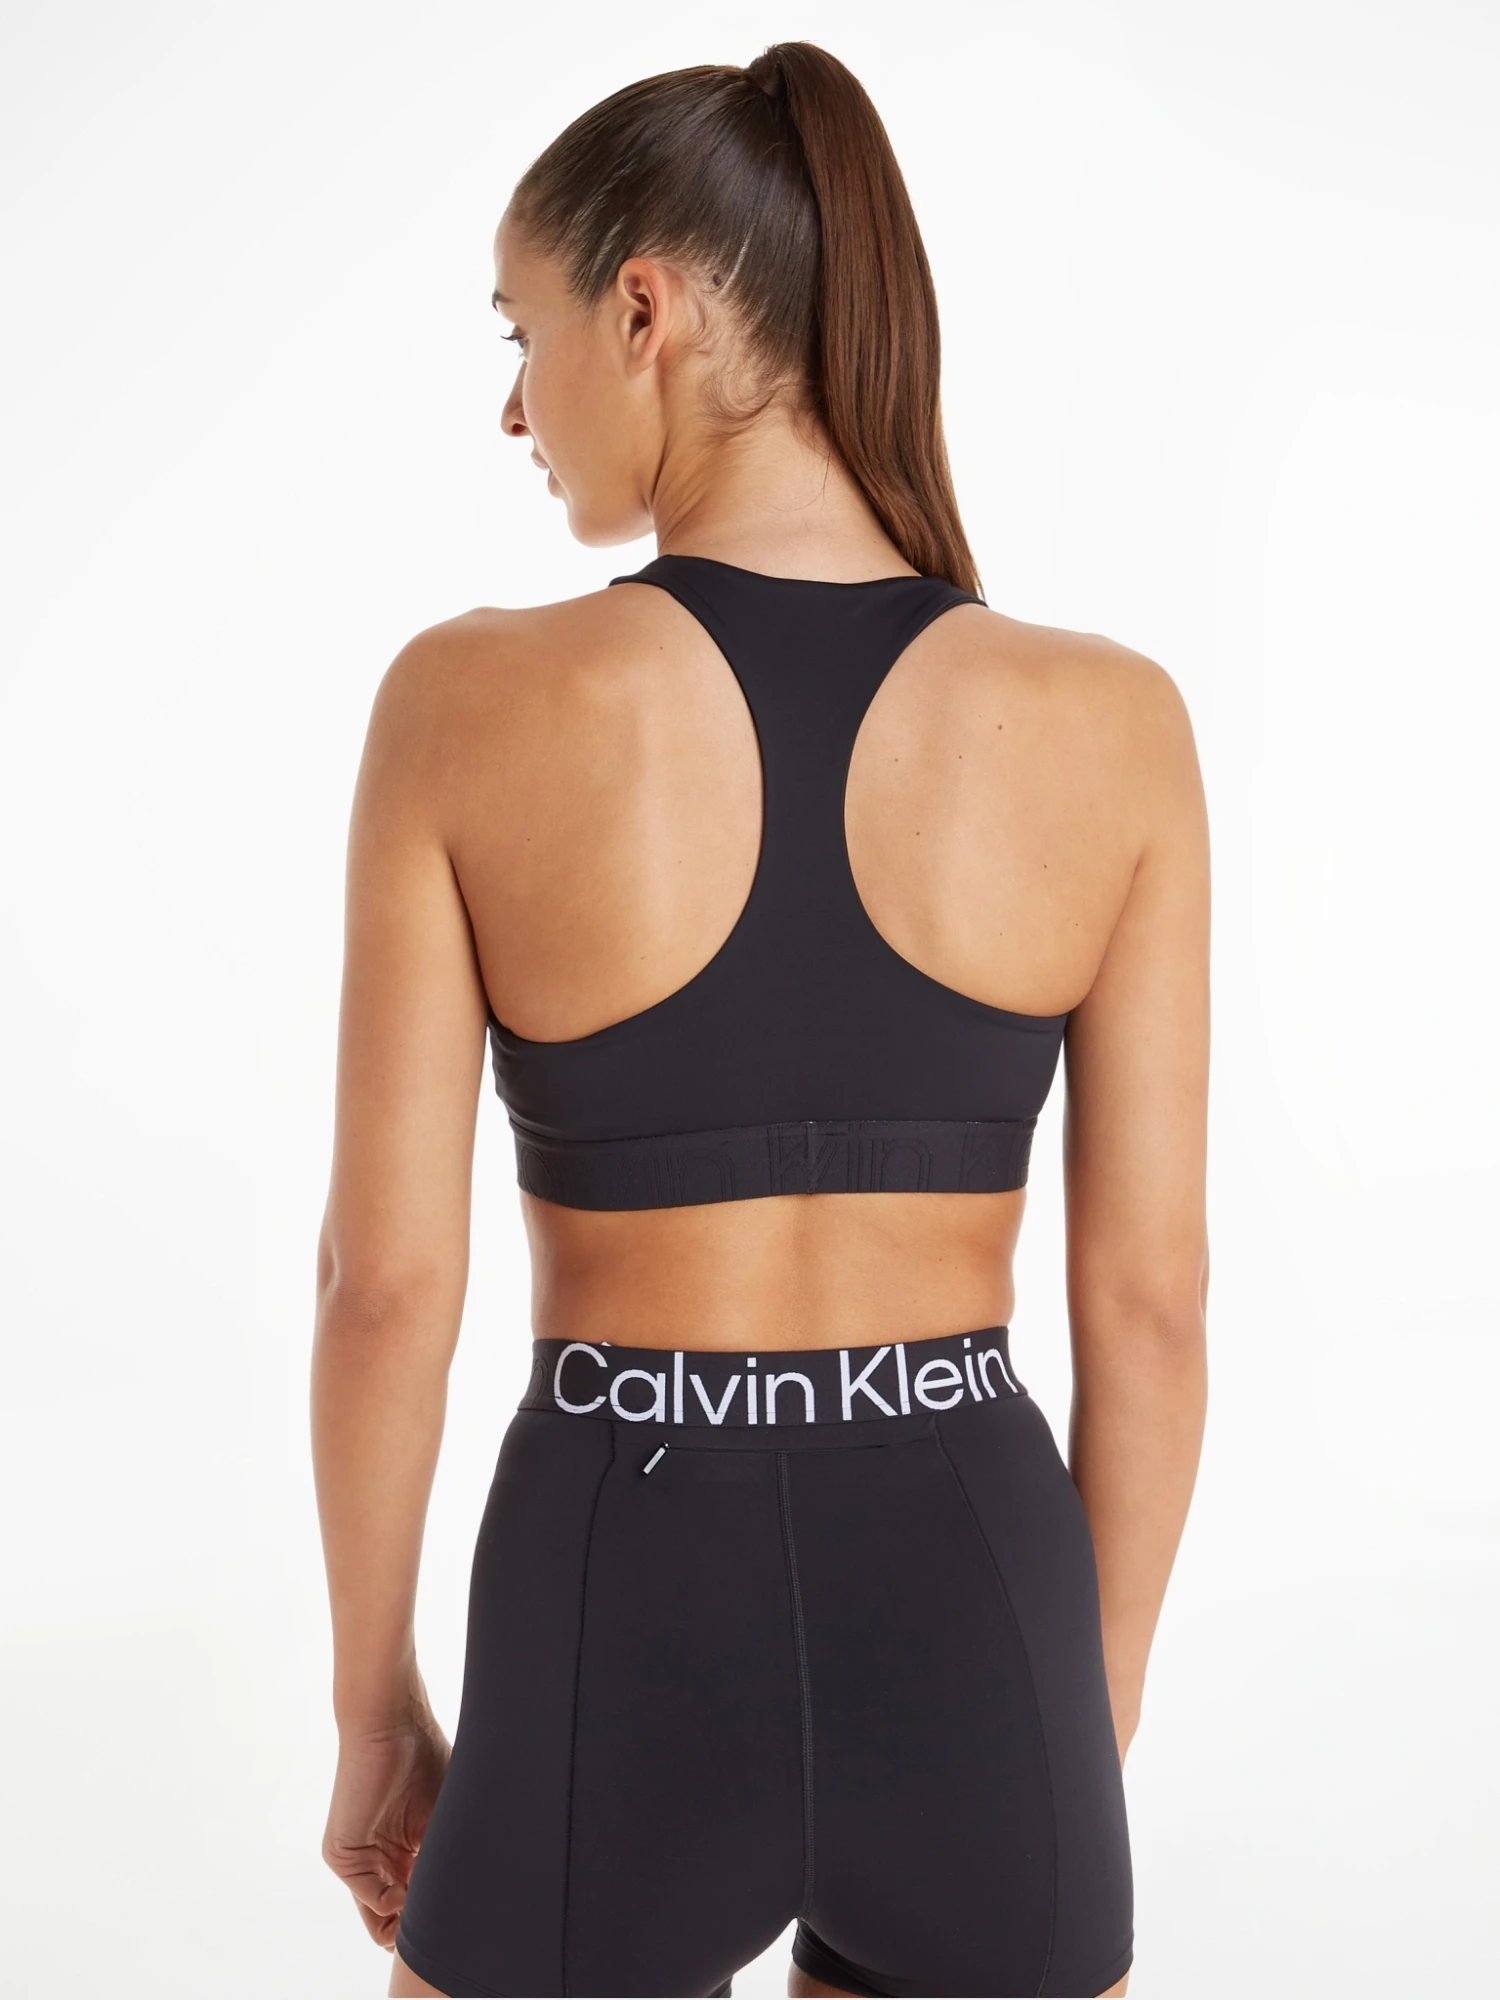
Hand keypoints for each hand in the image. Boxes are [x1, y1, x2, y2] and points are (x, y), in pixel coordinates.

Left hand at [322, 1708, 450, 1947]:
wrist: (392, 1723)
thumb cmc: (425, 1758)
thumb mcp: (445, 1819)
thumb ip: (447, 1861)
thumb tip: (470, 1904)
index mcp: (405, 1856)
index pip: (418, 1908)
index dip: (439, 1914)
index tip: (461, 1910)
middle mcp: (381, 1863)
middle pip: (399, 1924)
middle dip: (425, 1924)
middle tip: (448, 1915)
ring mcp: (359, 1863)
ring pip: (384, 1920)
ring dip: (413, 1916)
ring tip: (435, 1897)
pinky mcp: (342, 1855)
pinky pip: (372, 1899)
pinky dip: (398, 1902)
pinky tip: (416, 1884)